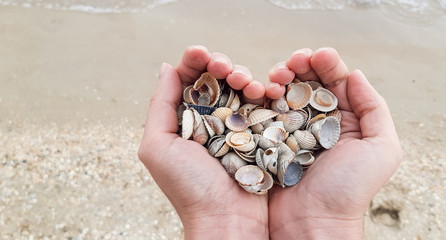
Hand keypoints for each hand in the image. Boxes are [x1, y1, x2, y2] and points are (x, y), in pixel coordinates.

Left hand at [138, 46, 268, 238]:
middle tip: (225, 68)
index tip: (202, 54)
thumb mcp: (158, 146)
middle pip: (216, 79)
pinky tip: (263, 90)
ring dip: (243, 76)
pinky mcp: (258, 134)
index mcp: (182, 120)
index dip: (195, 62)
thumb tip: (167, 68)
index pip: (188, 80)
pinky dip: (263, 92)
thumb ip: (160, 105)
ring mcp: (235, 126)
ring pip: (240, 88)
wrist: (228, 219)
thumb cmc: (189, 188)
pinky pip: (261, 105)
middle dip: (221, 65)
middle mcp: (209, 120)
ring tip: (246, 82)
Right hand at [266, 48, 401, 238]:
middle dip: (301, 65)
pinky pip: (265, 110)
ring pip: (285, 92)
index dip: (327, 64)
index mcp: (345, 122)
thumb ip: (375, 109)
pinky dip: (263, 95)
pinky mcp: (268, 139)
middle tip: (293, 61)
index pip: (336, 82)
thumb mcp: (382, 150)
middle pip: (308, 82)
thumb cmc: (348, 192)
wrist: (311, 225)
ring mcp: (291, 130)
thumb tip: (356, 75)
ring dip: (281, 76)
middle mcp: (319, 123)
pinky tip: (265, 91)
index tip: (318, 55)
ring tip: (278, 75)